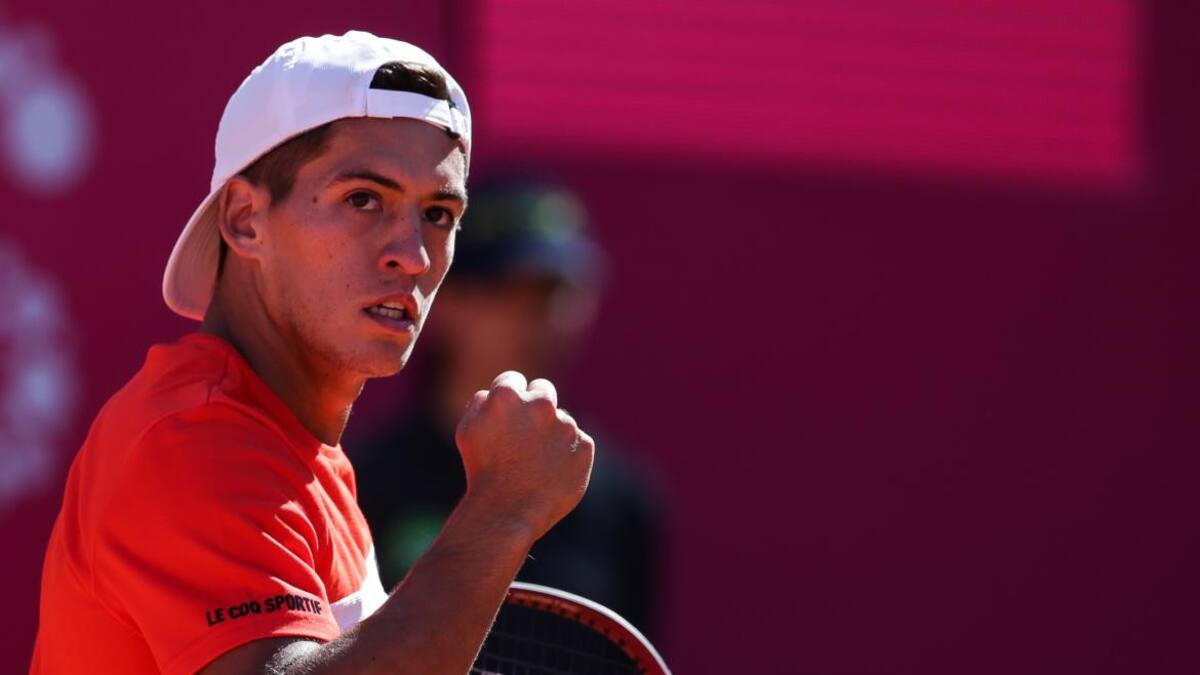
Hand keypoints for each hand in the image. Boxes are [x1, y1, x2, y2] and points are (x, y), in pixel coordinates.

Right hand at [455, 371, 594, 539]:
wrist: (507, 512)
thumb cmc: (481, 472)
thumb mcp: (466, 431)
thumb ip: (481, 402)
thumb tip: (495, 392)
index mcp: (508, 395)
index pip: (512, 379)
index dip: (508, 397)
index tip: (507, 413)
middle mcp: (541, 405)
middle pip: (543, 389)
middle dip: (535, 404)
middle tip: (527, 430)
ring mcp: (566, 425)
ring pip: (561, 420)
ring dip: (551, 433)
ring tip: (535, 463)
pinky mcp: (584, 446)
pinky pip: (577, 443)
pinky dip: (568, 455)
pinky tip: (551, 474)